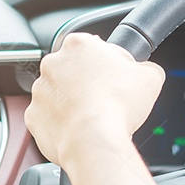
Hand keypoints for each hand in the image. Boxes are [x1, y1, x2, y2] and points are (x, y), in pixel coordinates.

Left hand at [25, 33, 165, 166]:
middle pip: (73, 70)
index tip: (117, 77)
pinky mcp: (34, 116)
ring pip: (58, 94)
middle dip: (87, 83)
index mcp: (79, 45)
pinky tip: (78, 130)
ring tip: (92, 118)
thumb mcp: (150, 76)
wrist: (94, 139)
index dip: (109, 63)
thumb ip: (145, 66)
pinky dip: (61, 124)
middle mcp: (53, 64)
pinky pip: (49, 119)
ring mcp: (40, 91)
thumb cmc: (118, 105)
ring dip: (72, 103)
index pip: (95, 46)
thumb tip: (144, 71)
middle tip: (106, 99)